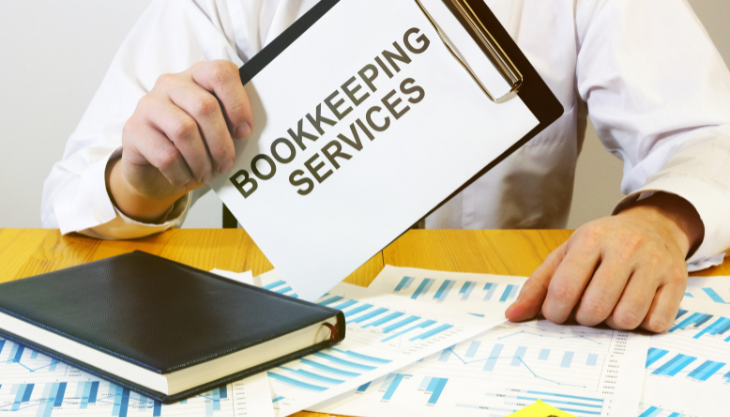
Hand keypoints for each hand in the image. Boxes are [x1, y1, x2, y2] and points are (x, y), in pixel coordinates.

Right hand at [107, 60, 252, 222]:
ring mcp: (149, 104)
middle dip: (221, 143)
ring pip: (185, 131)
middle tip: (226, 164)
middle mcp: (171, 83)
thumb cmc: (194, 146)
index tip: (245, 132)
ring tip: (206, 174)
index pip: (221, 73)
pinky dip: (181, 172)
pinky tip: (185, 177)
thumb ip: (232, 124)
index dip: (238, 104)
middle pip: (205, 107)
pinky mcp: (133, 129)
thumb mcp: (216, 132)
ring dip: (202, 160)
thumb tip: (249, 133)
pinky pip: (166, 154)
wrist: (154, 170)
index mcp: (197, 76)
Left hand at [506, 192, 703, 332]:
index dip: (555, 312)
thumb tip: (512, 315)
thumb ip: (537, 286)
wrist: (653, 226)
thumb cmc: (602, 245)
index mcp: (590, 239)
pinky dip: (642, 324)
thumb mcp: (566, 254)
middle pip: (595, 309)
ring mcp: (654, 263)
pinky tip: (636, 306)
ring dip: (613, 323)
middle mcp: (625, 247)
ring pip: (626, 319)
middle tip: (587, 308)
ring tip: (611, 306)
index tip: (557, 313)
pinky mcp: (677, 281)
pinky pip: (655, 323)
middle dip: (585, 318)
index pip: (565, 289)